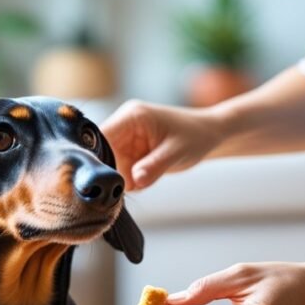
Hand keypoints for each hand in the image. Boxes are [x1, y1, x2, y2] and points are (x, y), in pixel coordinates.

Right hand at [100, 100, 222, 189]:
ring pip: (110, 165)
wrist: (208, 134)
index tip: (101, 180)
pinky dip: (129, 181)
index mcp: (132, 116)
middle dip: (111, 172)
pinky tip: (144, 181)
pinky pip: (121, 170)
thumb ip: (155, 166)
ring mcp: (126, 139)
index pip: (102, 135)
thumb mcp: (176, 152)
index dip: (96, 157)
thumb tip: (135, 181)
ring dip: (121, 179)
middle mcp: (124, 125)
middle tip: (125, 188)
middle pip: (101, 152)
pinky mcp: (131, 152)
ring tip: (142, 183)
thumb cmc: (195, 136)